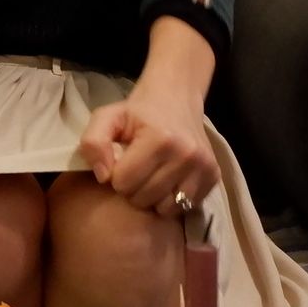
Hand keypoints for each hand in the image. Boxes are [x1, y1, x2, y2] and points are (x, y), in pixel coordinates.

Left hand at [76, 82, 216, 217]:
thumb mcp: (108, 117)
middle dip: (133, 188)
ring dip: (153, 197)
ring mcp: (204, 167)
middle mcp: (186, 155)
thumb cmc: (138, 112)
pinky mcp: (214, 177)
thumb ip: (93, 142)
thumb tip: (103, 176)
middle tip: (136, 169)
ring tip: (151, 177)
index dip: (115, 175)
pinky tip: (168, 181)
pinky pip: (185, 207)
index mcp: (160, 139)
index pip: (123, 183)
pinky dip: (172, 200)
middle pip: (143, 198)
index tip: (122, 161)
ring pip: (165, 208)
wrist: (176, 98)